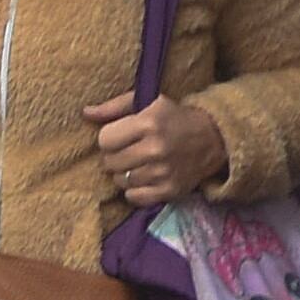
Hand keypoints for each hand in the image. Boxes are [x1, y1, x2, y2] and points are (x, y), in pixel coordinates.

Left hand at [85, 91, 228, 207]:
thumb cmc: (173, 118)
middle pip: (109, 162)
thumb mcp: (147, 103)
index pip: (105, 140)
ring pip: (120, 181)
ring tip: (138, 163)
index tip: (121, 136)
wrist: (213, 139)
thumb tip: (85, 113)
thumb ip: (114, 107)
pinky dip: (135, 189)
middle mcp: (155, 149)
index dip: (109, 138)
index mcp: (148, 123)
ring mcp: (163, 173)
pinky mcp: (169, 191)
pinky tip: (145, 177)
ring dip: (125, 173)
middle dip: (114, 156)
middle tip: (129, 151)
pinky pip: (133, 197)